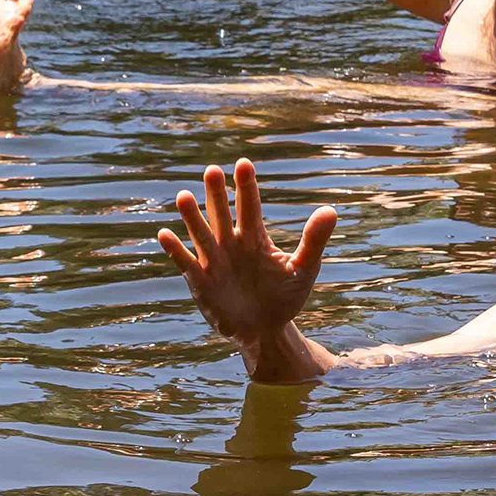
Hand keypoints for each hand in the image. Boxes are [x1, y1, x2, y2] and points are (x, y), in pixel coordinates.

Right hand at [157, 159, 336, 372]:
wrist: (265, 330)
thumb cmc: (285, 297)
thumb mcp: (304, 269)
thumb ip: (313, 239)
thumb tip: (331, 210)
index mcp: (255, 237)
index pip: (250, 207)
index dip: (246, 187)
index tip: (243, 164)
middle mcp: (231, 243)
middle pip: (221, 214)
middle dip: (216, 194)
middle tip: (212, 171)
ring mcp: (214, 261)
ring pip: (201, 234)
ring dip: (192, 217)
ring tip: (183, 196)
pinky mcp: (201, 281)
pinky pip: (186, 262)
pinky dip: (175, 249)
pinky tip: (165, 234)